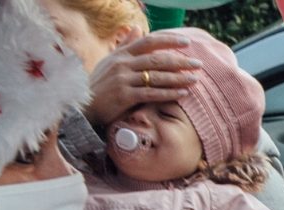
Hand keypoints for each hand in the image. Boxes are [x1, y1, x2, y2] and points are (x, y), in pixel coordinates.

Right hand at [84, 32, 200, 128]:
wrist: (84, 105)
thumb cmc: (101, 84)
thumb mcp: (111, 61)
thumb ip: (126, 46)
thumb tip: (138, 29)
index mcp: (122, 54)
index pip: (149, 42)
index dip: (169, 41)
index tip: (187, 43)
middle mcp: (123, 64)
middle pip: (157, 59)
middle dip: (180, 61)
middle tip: (198, 64)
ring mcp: (123, 80)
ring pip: (156, 76)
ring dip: (178, 78)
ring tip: (195, 79)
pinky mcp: (124, 96)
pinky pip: (152, 93)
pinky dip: (169, 93)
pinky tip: (183, 93)